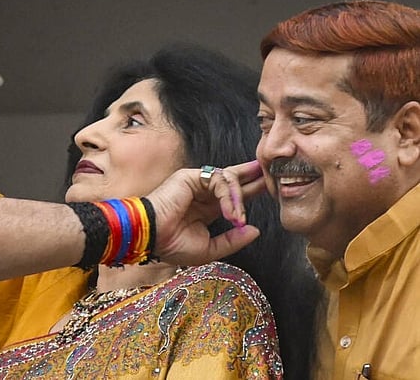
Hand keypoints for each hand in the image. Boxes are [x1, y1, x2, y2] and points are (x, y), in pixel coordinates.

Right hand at [146, 160, 267, 265]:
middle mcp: (203, 193)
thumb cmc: (172, 245)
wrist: (151, 238)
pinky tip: (229, 212)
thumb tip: (255, 230)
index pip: (233, 196)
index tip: (267, 188)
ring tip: (238, 217)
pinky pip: (218, 180)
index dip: (250, 192)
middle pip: (233, 179)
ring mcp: (196, 183)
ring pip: (229, 180)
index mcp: (207, 209)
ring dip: (239, 199)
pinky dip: (228, 196)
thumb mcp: (210, 249)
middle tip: (270, 172)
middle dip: (252, 177)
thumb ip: (233, 240)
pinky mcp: (190, 176)